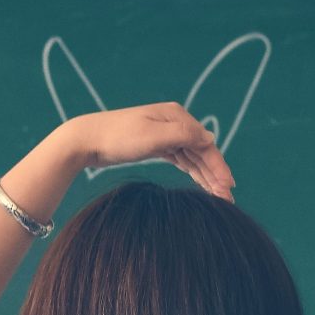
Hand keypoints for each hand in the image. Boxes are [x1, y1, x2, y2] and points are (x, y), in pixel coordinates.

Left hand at [61, 103, 234, 197]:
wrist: (87, 139)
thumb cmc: (119, 137)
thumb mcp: (154, 136)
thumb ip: (184, 135)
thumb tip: (211, 139)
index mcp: (176, 116)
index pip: (206, 143)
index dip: (219, 166)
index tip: (227, 188)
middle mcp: (173, 122)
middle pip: (201, 150)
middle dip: (215, 173)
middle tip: (227, 198)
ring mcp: (164, 134)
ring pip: (192, 156)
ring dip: (205, 175)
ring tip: (217, 195)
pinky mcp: (154, 145)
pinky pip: (180, 158)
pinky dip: (192, 170)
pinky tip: (200, 182)